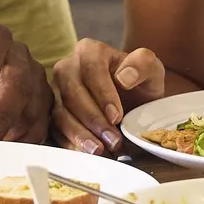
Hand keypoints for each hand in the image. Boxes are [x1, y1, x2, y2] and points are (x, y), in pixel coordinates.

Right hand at [49, 41, 164, 154]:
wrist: (132, 99)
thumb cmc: (139, 82)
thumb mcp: (151, 70)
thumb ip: (143, 64)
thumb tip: (124, 78)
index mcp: (90, 51)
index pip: (91, 68)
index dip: (103, 93)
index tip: (117, 116)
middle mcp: (67, 68)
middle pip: (72, 92)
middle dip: (93, 119)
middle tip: (112, 140)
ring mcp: (56, 91)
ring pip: (60, 112)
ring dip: (80, 134)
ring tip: (100, 150)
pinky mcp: (52, 112)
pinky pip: (54, 128)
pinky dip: (70, 142)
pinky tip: (86, 153)